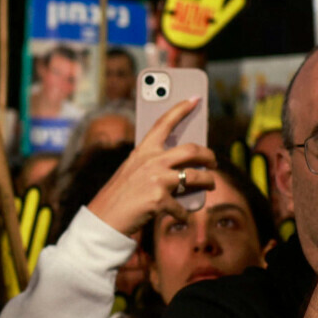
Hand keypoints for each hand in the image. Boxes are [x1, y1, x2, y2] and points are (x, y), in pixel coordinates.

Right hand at [86, 99, 217, 235]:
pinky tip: (184, 215)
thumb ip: (154, 164)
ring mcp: (157, 180)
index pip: (164, 122)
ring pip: (196, 176)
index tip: (195, 98)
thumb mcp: (133, 170)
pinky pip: (183, 207)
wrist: (104, 218)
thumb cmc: (120, 194)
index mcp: (143, 150)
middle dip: (208, 155)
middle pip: (191, 150)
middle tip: (213, 161)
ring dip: (208, 181)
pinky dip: (185, 213)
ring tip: (211, 184)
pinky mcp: (160, 200)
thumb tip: (182, 168)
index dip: (181, 109)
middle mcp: (152, 161)